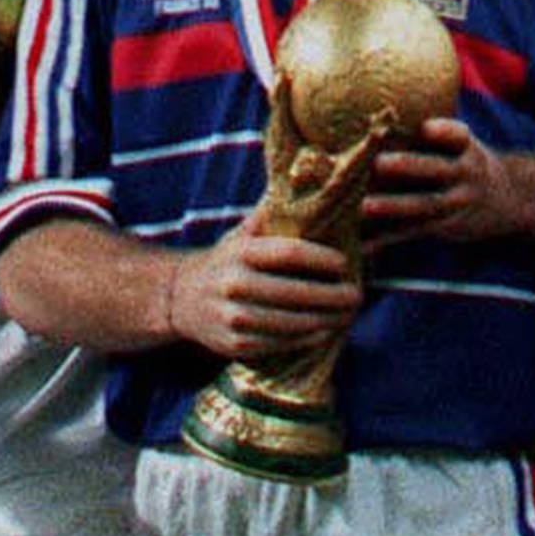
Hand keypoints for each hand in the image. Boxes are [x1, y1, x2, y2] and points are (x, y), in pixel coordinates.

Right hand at [165, 226, 361, 359]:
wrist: (177, 297)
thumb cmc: (227, 261)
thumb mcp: (242, 234)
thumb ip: (274, 218)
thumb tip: (315, 192)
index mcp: (240, 252)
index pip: (290, 254)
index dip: (323, 260)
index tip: (346, 264)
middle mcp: (234, 284)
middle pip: (296, 293)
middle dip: (333, 296)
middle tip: (357, 295)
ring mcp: (232, 317)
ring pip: (290, 323)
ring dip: (325, 321)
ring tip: (347, 315)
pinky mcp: (234, 344)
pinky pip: (278, 344)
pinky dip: (305, 339)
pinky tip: (323, 332)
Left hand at [366, 119, 534, 244]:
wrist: (510, 200)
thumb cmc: (467, 161)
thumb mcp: (464, 143)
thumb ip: (433, 132)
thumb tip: (378, 101)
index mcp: (466, 148)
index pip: (458, 136)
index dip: (444, 132)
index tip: (426, 127)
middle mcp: (464, 174)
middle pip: (437, 170)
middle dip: (408, 166)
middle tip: (379, 163)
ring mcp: (457, 202)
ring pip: (425, 205)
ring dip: (394, 205)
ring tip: (365, 206)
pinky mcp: (445, 226)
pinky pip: (413, 232)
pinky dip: (386, 238)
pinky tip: (362, 243)